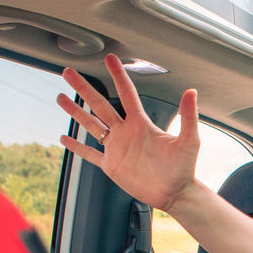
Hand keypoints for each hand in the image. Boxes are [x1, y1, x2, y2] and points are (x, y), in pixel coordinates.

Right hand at [57, 54, 200, 211]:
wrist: (175, 193)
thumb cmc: (184, 167)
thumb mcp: (188, 140)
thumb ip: (188, 116)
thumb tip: (192, 91)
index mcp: (141, 123)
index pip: (126, 94)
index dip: (118, 75)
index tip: (110, 58)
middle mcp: (125, 132)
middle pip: (99, 104)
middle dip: (83, 88)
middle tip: (68, 72)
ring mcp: (116, 148)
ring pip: (91, 125)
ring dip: (75, 112)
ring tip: (60, 97)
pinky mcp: (111, 165)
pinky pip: (90, 153)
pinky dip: (77, 147)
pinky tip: (64, 138)